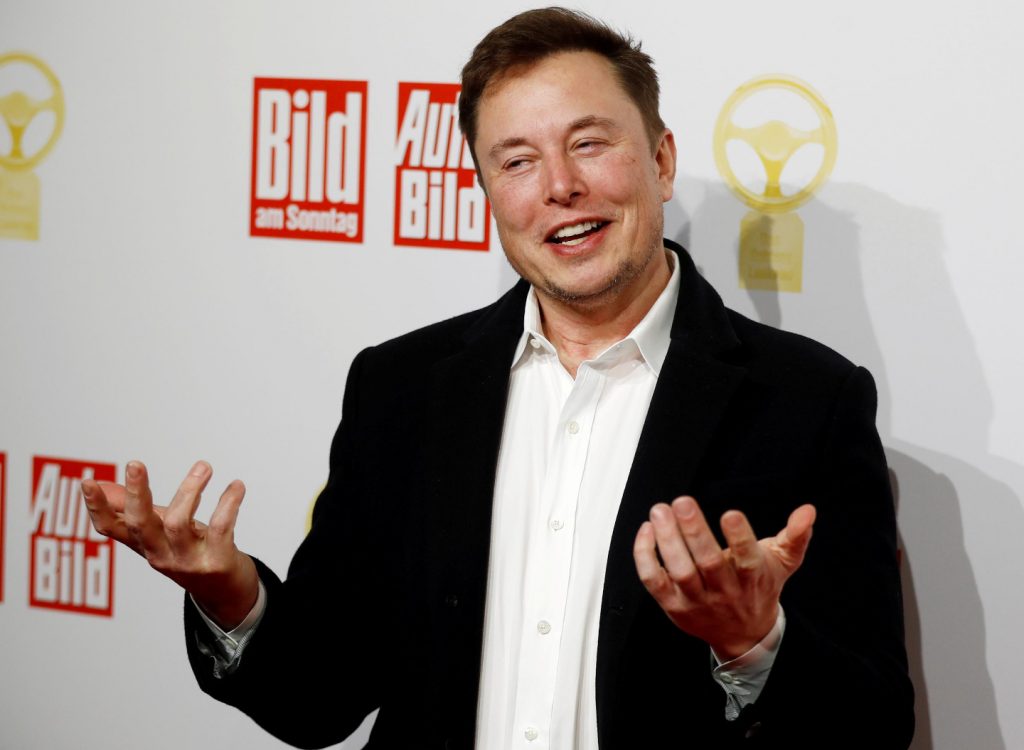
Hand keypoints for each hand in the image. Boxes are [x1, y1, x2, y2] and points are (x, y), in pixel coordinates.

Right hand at [81, 459, 258, 629]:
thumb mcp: (159, 532)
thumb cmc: (190, 552)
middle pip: (140, 525)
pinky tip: (236, 486)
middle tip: (135, 463)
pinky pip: (220, 528)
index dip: (97, 508)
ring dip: (190, 491)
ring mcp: (188, 561)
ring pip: (178, 523)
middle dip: (137, 494)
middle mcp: (161, 555)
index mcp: (144, 544)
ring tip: (204, 467)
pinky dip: (228, 504)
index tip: (86, 482)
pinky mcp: (217, 562)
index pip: (111, 528)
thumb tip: (98, 484)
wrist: (226, 591)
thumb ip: (132, 509)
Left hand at [633, 496, 814, 659]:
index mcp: (752, 579)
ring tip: (660, 511)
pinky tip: (647, 531)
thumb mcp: (782, 563)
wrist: (743, 635)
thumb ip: (795, 536)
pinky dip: (645, 556)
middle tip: (683, 502)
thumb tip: (808, 510)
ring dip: (667, 540)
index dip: (739, 538)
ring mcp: (696, 600)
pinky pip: (653, 581)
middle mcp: (724, 591)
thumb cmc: (759, 588)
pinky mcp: (672, 604)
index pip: (747, 560)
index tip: (730, 514)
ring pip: (680, 571)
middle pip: (708, 563)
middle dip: (694, 531)